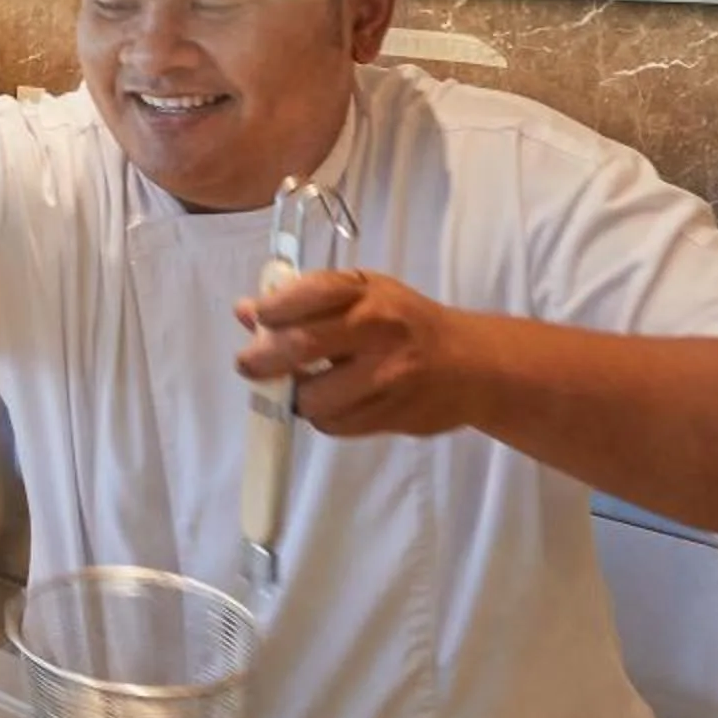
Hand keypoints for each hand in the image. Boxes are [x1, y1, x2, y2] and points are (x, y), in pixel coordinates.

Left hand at [235, 268, 496, 437]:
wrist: (473, 364)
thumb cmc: (405, 323)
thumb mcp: (362, 296)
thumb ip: (304, 301)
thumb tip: (244, 311)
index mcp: (368, 293)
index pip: (309, 293)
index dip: (272, 308)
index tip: (257, 319)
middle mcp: (379, 329)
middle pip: (301, 345)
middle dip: (261, 360)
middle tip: (248, 366)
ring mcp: (388, 374)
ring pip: (315, 397)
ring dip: (295, 398)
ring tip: (299, 388)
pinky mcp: (394, 413)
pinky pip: (336, 424)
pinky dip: (323, 417)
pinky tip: (332, 403)